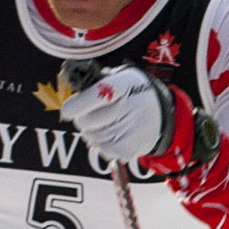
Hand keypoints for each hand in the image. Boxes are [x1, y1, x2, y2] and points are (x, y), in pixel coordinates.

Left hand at [57, 63, 177, 169]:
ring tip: (101, 126)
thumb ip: (94, 84)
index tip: (68, 110)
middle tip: (88, 117)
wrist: (161, 111)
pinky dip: (102, 145)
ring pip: (94, 137)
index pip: (98, 94)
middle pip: (90, 120)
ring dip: (91, 134)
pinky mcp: (135, 146)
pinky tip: (110, 136)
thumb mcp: (117, 79)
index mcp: (126, 83)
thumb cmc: (129, 93)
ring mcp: (136, 127)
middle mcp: (134, 105)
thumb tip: (71, 104)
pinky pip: (105, 150)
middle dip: (82, 120)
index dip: (78, 104)